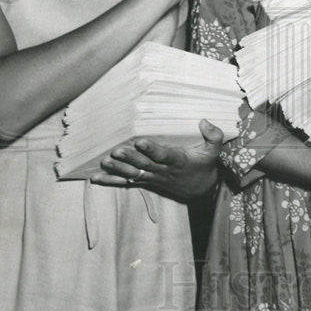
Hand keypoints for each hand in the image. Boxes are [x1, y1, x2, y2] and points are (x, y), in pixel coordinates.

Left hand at [90, 119, 223, 199]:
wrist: (201, 189)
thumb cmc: (205, 165)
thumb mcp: (214, 151)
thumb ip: (213, 136)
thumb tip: (204, 121)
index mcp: (178, 160)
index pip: (163, 155)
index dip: (152, 149)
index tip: (140, 141)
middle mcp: (162, 170)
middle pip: (144, 165)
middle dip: (129, 158)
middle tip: (115, 151)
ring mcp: (153, 177)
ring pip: (133, 173)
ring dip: (118, 169)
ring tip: (105, 162)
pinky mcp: (146, 182)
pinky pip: (127, 183)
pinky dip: (112, 180)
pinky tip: (96, 178)